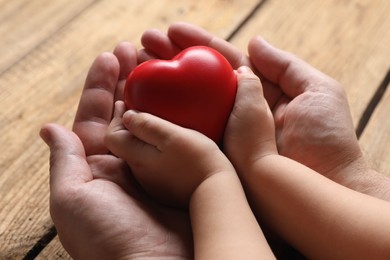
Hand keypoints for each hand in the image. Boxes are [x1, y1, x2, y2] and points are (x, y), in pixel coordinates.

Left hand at [40, 43, 191, 258]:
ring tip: (154, 61)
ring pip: (151, 119)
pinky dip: (176, 112)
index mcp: (96, 168)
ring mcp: (154, 165)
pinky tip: (179, 92)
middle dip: (128, 80)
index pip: (95, 117)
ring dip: (152, 90)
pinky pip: (175, 135)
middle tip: (135, 49)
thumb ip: (65, 161)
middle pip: (125, 112)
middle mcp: (125, 163)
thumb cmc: (108, 239)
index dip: (101, 86)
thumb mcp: (72, 200)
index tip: (110, 57)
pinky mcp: (179, 171)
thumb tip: (50, 128)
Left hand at [105, 101, 233, 207]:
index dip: (116, 118)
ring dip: (142, 136)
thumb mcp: (172, 138)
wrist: (216, 193)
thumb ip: (146, 126)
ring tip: (155, 119)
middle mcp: (139, 173)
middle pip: (124, 144)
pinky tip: (170, 141)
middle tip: (139, 106)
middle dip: (128, 124)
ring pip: (139, 153)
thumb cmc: (197, 162)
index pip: (112, 136)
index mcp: (137, 159)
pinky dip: (155, 148)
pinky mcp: (165, 187)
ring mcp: (152, 182)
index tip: (126, 102)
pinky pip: (153, 162)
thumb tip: (127, 115)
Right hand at [140, 22, 362, 182]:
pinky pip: (189, 129)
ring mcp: (225, 130)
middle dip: (171, 57)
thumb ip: (284, 64)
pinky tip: (144, 100)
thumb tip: (254, 41)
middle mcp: (238, 108)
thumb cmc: (325, 139)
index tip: (171, 30)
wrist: (321, 189)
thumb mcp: (316, 90)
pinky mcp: (217, 151)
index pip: (223, 59)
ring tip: (135, 63)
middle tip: (143, 43)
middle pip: (198, 77)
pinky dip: (167, 114)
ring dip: (162, 82)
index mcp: (260, 91)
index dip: (198, 44)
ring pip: (188, 100)